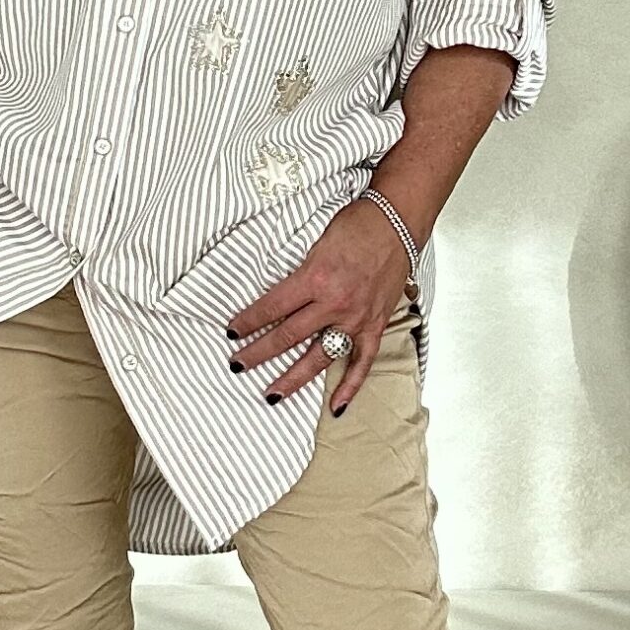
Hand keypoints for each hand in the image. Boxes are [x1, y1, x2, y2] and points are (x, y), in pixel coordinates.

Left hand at [225, 197, 412, 416]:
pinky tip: (335, 406)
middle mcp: (334, 303)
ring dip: (294, 378)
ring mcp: (356, 318)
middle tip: (237, 365)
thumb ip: (299, 275)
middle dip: (259, 353)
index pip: (272, 307)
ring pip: (320, 357)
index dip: (248, 322)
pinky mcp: (375, 325)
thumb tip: (277, 299)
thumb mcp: (316, 244)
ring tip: (272, 394)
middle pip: (288, 336)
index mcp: (315, 278)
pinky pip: (362, 362)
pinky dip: (350, 386)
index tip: (232, 333)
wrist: (396, 223)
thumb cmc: (356, 226)